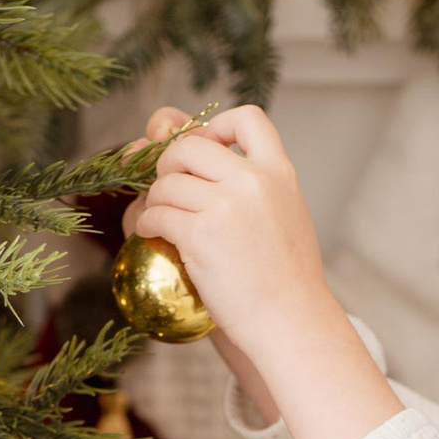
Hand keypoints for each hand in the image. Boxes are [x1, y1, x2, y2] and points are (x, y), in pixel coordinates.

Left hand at [128, 104, 337, 361]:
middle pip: (189, 146)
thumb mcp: (287, 216)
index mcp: (278, 173)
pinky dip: (147, 223)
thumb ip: (257, 187)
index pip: (247, 117)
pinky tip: (152, 234)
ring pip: (166, 183)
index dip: (216, 124)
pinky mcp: (199, 235)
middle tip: (170, 187)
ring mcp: (224, 206)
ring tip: (160, 217)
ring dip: (155, 199)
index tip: (206, 146)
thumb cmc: (289, 280)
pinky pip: (156, 214)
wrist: (292, 321)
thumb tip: (212, 169)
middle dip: (169, 164)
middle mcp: (251, 181)